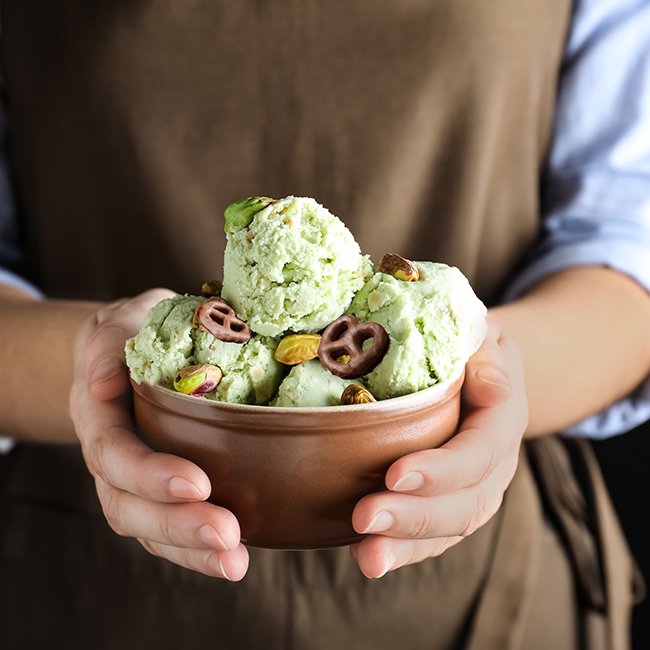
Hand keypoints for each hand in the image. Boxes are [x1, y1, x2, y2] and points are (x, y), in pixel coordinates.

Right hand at [69, 289, 248, 579]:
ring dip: (191, 549)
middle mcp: (110, 456)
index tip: (197, 483)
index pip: (115, 452)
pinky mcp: (158, 491)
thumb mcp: (124, 321)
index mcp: (100, 414)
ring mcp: (132, 480)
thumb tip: (103, 382)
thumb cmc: (136, 332)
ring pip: (148, 528)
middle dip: (177, 525)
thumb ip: (113, 343)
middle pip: (129, 504)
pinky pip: (169, 530)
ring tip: (236, 562)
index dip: (150, 473)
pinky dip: (197, 550)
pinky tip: (235, 559)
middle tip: (227, 536)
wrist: (131, 352)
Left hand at [349, 318, 527, 577]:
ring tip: (367, 557)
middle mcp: (494, 465)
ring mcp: (472, 490)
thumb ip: (488, 355)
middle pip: (464, 503)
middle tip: (364, 517)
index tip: (395, 474)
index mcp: (502, 420)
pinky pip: (429, 536)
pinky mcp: (446, 502)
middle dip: (414, 515)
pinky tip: (367, 558)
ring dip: (405, 545)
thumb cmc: (470, 346)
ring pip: (447, 530)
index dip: (442, 469)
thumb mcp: (485, 336)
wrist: (478, 370)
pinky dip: (401, 550)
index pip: (479, 452)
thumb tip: (493, 389)